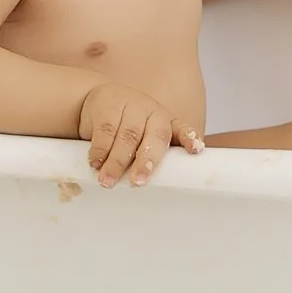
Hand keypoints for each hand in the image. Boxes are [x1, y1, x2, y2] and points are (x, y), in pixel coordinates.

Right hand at [78, 83, 204, 188]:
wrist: (101, 100)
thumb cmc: (129, 127)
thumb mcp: (146, 136)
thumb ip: (153, 157)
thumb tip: (158, 193)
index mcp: (167, 123)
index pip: (183, 130)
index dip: (190, 139)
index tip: (196, 150)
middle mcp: (153, 113)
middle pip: (155, 136)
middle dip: (146, 160)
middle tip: (137, 182)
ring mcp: (131, 107)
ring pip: (127, 136)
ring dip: (116, 161)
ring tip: (107, 181)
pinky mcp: (108, 106)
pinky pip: (105, 129)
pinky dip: (100, 149)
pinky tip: (95, 162)